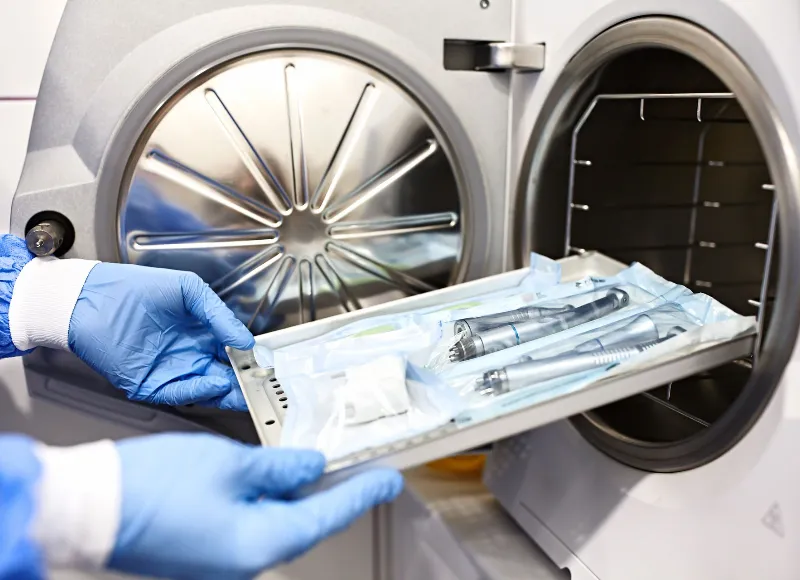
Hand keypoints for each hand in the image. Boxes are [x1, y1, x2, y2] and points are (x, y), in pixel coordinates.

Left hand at [68, 263, 254, 409]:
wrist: (90, 299)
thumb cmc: (133, 289)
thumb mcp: (188, 290)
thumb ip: (219, 314)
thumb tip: (245, 340)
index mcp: (198, 334)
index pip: (230, 353)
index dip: (248, 359)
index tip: (264, 363)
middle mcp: (186, 355)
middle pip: (223, 376)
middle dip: (243, 382)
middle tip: (263, 383)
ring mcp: (169, 372)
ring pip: (206, 389)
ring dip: (227, 391)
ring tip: (245, 387)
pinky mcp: (150, 385)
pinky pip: (180, 392)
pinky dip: (200, 390)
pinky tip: (216, 382)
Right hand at [108, 433, 402, 579]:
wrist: (82, 511)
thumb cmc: (151, 488)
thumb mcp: (229, 464)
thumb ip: (279, 467)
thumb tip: (311, 467)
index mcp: (261, 542)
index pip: (328, 515)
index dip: (362, 492)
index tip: (388, 480)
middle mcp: (246, 562)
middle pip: (305, 522)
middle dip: (333, 493)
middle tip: (359, 470)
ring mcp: (223, 563)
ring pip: (277, 523)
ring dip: (297, 495)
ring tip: (316, 464)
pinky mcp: (204, 554)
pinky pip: (250, 526)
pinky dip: (266, 501)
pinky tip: (269, 477)